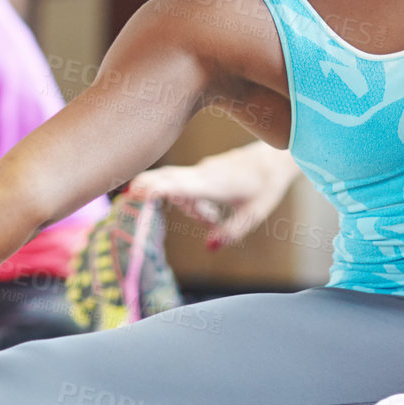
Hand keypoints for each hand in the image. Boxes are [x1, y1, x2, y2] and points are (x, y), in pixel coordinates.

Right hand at [128, 145, 297, 249]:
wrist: (275, 157)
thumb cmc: (266, 185)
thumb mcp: (254, 214)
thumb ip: (232, 231)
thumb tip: (209, 247)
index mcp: (215, 183)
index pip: (181, 185)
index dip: (159, 188)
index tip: (138, 192)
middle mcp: (203, 173)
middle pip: (169, 179)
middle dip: (149, 187)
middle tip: (128, 197)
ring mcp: (201, 170)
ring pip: (178, 186)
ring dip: (186, 207)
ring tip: (212, 220)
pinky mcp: (203, 171)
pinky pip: (187, 186)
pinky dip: (190, 202)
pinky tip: (211, 215)